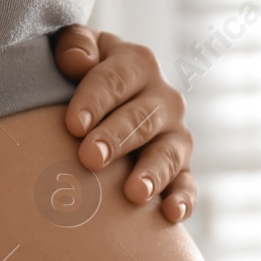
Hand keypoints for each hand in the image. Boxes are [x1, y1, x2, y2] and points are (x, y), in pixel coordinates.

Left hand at [54, 25, 196, 223]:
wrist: (105, 106)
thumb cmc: (80, 76)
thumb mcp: (75, 52)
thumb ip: (74, 46)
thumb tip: (78, 61)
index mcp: (137, 64)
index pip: (116, 79)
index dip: (94, 100)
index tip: (73, 124)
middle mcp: (163, 99)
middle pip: (140, 118)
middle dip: (116, 138)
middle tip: (90, 157)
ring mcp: (175, 136)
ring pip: (168, 153)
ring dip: (152, 172)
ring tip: (135, 192)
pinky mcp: (182, 170)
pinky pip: (187, 185)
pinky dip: (183, 200)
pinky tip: (171, 214)